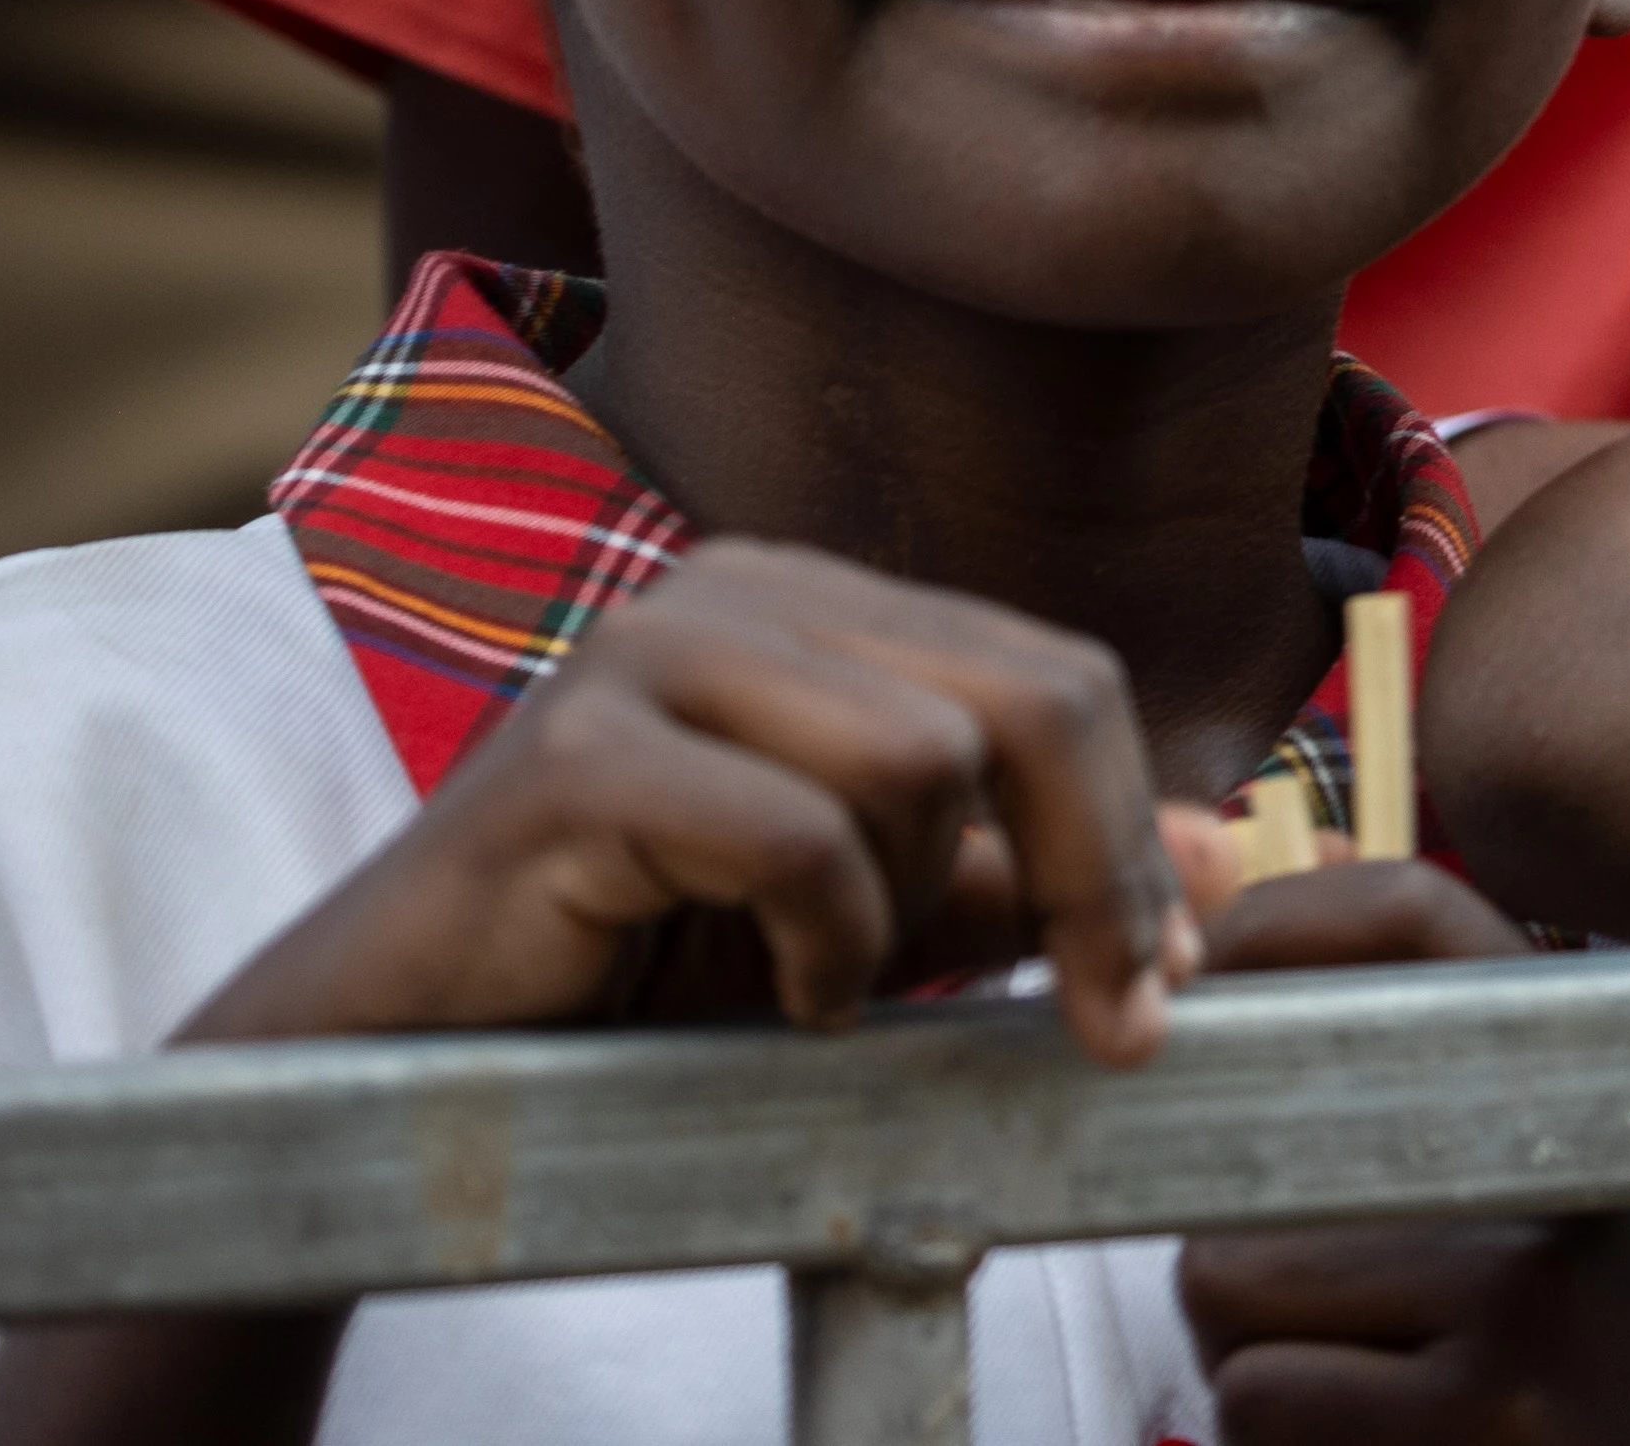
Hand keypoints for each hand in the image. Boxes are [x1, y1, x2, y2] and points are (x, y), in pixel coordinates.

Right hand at [173, 539, 1199, 1060]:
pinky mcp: (575, 752)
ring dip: (906, 918)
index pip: (1060, 674)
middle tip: (1110, 1020)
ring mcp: (648, 648)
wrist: (407, 1045)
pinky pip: (797, 836)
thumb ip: (1023, 877)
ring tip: (824, 979)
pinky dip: (818, 946)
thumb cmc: (641, 965)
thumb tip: (1223, 857)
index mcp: (817, 597)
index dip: (1137, 833)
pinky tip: (766, 991)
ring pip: (920, 763)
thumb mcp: (873, 916)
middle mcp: (739, 585)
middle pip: (1028, 695)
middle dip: (1096, 874)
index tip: (1169, 983)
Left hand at [1177, 865, 1629, 1444]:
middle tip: (1335, 1309)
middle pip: (1260, 1141)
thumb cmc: (1537, 1332)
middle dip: (1240, 1242)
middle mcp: (1562, 1147)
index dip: (1282, 916)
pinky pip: (1255, 1392)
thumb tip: (1228, 899)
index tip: (1201, 979)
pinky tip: (1373, 1442)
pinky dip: (1271, 1434)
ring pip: (1230, 1276)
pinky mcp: (1485, 1401)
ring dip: (1248, 1350)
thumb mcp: (1510, 1169)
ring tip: (1365, 1380)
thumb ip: (1391, 1065)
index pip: (1418, 906)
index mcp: (1571, 1068)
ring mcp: (1530, 1280)